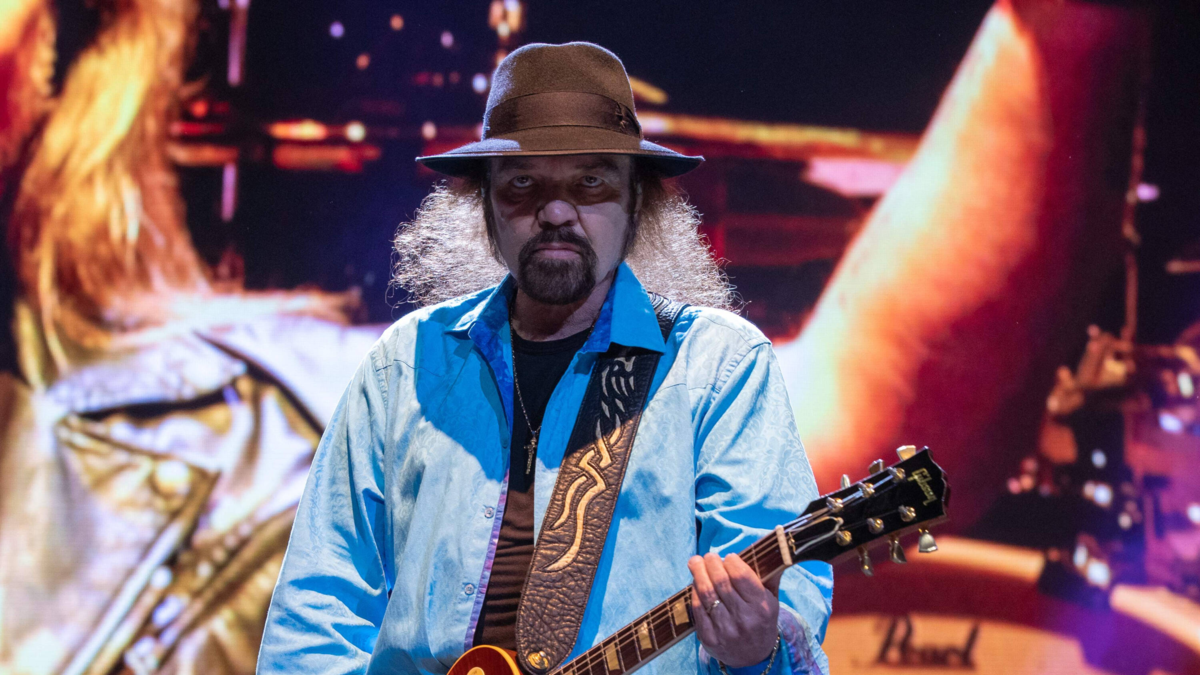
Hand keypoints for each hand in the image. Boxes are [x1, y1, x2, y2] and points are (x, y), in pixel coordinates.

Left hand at [688, 552, 779, 668]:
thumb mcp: (772, 600)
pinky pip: (697, 609)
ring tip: (696, 563)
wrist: (753, 656)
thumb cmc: (761, 620)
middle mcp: (744, 619)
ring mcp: (726, 630)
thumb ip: (770, 575)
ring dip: (698, 574)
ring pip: (706, 594)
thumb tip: (774, 548)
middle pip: (721, 582)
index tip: (728, 556)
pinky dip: (694, 593)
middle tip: (708, 556)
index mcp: (762, 607)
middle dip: (711, 564)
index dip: (731, 562)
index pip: (741, 576)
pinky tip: (695, 583)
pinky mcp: (709, 639)